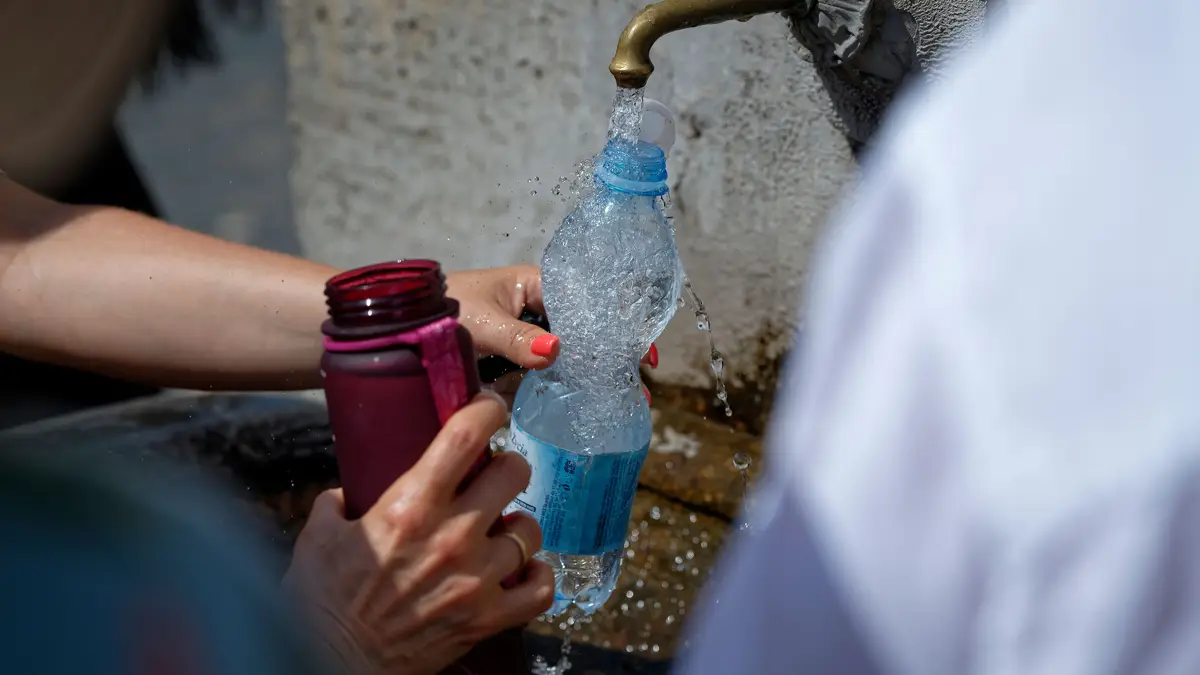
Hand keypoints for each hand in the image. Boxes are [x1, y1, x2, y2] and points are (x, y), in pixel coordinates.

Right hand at [282, 393, 553, 674]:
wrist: (332, 664)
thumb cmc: (321, 601)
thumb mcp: (319, 536)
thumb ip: (340, 502)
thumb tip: (351, 491)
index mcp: (410, 506)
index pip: (464, 435)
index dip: (487, 409)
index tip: (491, 407)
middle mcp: (451, 536)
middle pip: (514, 473)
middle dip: (507, 468)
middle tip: (495, 476)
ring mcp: (476, 579)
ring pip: (531, 529)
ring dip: (519, 526)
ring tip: (502, 531)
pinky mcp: (488, 618)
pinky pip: (541, 587)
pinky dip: (537, 576)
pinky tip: (523, 571)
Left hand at [447, 265, 659, 403]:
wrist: (398, 334)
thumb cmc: (439, 311)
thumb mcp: (481, 321)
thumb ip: (516, 338)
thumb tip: (555, 351)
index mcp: (534, 287)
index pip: (587, 304)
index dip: (616, 327)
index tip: (641, 353)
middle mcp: (535, 313)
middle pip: (582, 336)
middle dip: (610, 361)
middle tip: (639, 391)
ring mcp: (524, 343)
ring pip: (566, 362)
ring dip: (591, 382)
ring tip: (622, 405)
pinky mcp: (512, 369)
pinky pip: (543, 382)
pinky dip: (562, 396)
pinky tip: (586, 412)